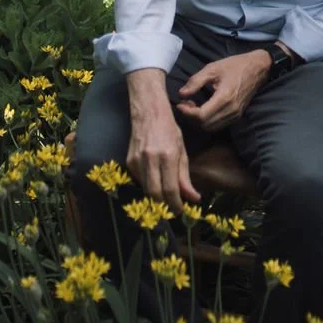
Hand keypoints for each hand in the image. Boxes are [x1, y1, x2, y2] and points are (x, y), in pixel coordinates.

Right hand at [126, 83, 198, 210]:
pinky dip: (148, 185)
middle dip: (164, 205)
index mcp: (167, 156)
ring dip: (156, 197)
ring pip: (146, 190)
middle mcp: (150, 159)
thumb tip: (193, 198)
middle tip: (172, 209)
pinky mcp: (129, 162)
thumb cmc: (169, 130)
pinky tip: (155, 182)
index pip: (170, 189)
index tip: (180, 211)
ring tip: (166, 198)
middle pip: (155, 194)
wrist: (148, 112)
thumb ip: (185, 177)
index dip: (175, 204)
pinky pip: (139, 181)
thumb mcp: (182, 151)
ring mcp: (137, 160)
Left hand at [175, 49, 270, 132]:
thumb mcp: (212, 68)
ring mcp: (235, 115)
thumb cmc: (235, 66)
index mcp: (224, 97)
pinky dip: (207, 121)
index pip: (201, 116)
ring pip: (211, 127)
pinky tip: (203, 109)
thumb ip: (195, 81)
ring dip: (199, 121)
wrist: (257, 69)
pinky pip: (219, 125)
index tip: (180, 104)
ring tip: (193, 106)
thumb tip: (181, 94)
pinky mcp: (237, 116)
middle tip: (185, 104)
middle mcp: (231, 110)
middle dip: (191, 117)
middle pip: (205, 125)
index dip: (187, 112)